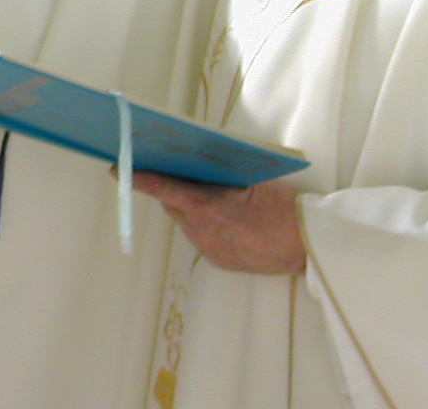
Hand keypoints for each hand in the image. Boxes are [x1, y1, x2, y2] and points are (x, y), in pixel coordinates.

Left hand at [130, 172, 305, 274]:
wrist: (310, 248)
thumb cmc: (284, 207)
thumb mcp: (251, 181)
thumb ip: (219, 177)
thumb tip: (197, 167)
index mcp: (209, 207)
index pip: (165, 189)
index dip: (140, 180)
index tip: (117, 170)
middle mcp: (204, 232)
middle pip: (174, 207)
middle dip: (173, 191)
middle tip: (175, 173)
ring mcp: (211, 249)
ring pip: (187, 224)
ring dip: (191, 209)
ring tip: (210, 197)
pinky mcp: (219, 262)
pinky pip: (202, 238)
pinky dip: (206, 226)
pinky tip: (225, 219)